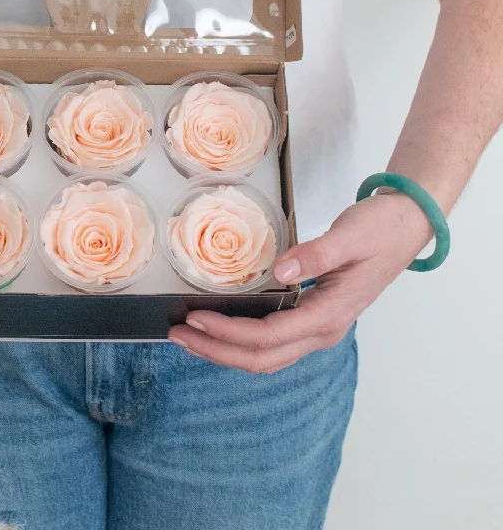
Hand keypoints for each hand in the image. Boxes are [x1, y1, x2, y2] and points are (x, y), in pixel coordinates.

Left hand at [168, 192, 433, 371]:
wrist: (406, 226)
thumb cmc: (379, 230)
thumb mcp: (350, 236)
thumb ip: (316, 255)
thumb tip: (280, 272)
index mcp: (330, 314)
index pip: (268, 336)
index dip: (228, 331)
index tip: (194, 317)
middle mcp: (323, 330)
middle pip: (262, 357)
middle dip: (217, 350)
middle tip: (177, 335)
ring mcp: (319, 328)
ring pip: (266, 356)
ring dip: (226, 350)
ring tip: (189, 337)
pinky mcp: (313, 318)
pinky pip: (273, 342)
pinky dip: (241, 341)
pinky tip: (220, 328)